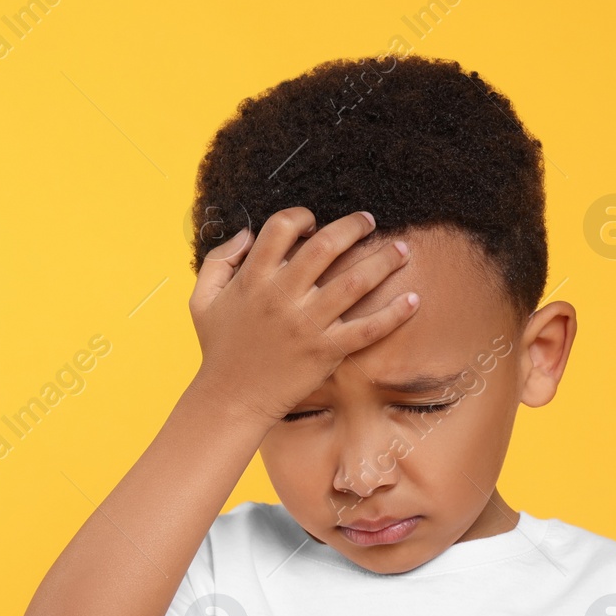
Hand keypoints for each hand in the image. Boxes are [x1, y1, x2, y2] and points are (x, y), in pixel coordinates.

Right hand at [187, 206, 417, 423]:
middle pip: (326, 246)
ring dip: (383, 260)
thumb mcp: (202, 299)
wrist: (231, 399)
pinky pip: (368, 329)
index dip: (301, 216)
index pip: (281, 227)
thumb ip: (219, 260)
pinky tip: (414, 299)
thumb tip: (248, 233)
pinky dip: (394, 314)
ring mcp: (307, 324)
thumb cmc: (218, 347)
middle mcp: (282, 296)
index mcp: (253, 278)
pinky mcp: (326, 351)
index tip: (314, 221)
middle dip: (353, 226)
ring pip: (354, 282)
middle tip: (370, 220)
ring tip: (402, 249)